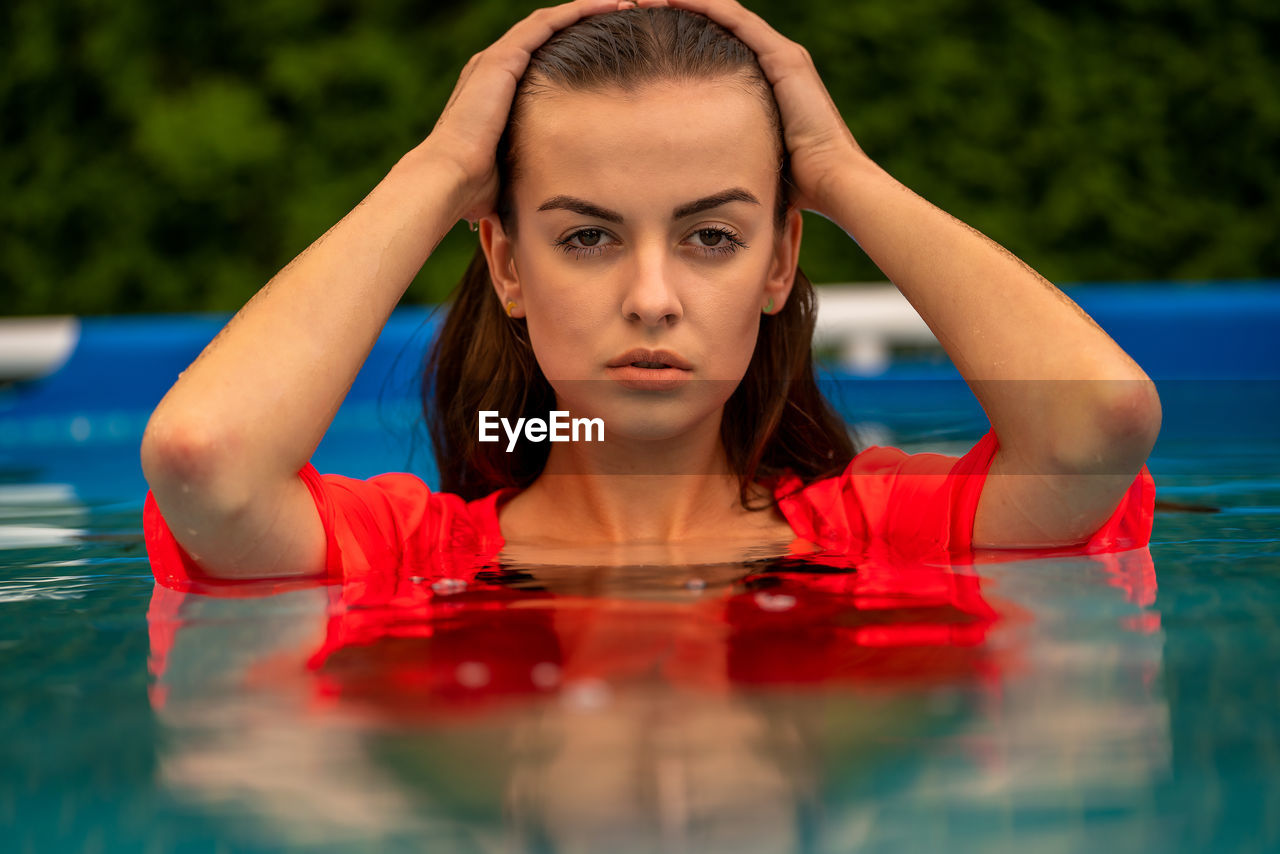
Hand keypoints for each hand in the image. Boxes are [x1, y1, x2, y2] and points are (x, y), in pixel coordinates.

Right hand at [420, 0, 626, 223]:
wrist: (449, 179)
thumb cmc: (475, 189)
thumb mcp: (510, 172)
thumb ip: (527, 171)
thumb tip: (544, 199)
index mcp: (495, 90)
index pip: (541, 58)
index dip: (573, 47)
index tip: (608, 47)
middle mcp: (495, 67)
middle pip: (547, 32)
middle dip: (585, 21)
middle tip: (623, 16)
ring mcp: (498, 59)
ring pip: (550, 21)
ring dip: (588, 9)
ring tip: (624, 3)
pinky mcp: (504, 59)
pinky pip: (547, 23)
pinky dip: (578, 11)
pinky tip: (610, 4)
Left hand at [644, 0, 867, 217]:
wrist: (832, 181)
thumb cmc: (795, 184)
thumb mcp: (751, 157)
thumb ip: (729, 151)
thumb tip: (696, 176)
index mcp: (768, 82)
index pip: (720, 45)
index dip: (685, 32)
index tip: (644, 31)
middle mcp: (777, 61)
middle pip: (720, 23)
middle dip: (681, 11)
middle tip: (637, 5)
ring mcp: (783, 55)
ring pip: (725, 14)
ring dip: (686, 2)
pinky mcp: (784, 57)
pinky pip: (735, 19)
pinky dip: (703, 5)